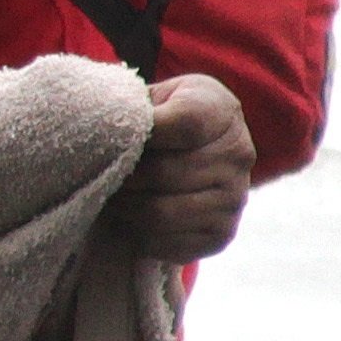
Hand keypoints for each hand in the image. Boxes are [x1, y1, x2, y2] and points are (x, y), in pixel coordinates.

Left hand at [105, 73, 253, 264]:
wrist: (197, 149)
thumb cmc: (166, 118)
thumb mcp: (158, 97)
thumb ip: (141, 110)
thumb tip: (110, 135)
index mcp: (222, 111)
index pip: (184, 125)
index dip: (144, 134)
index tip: (116, 137)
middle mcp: (238, 155)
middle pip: (166, 173)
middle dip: (125, 176)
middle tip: (102, 175)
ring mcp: (234, 198)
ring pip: (163, 212)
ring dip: (127, 208)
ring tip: (112, 196)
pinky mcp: (222, 234)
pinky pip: (169, 243)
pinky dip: (140, 234)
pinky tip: (131, 218)